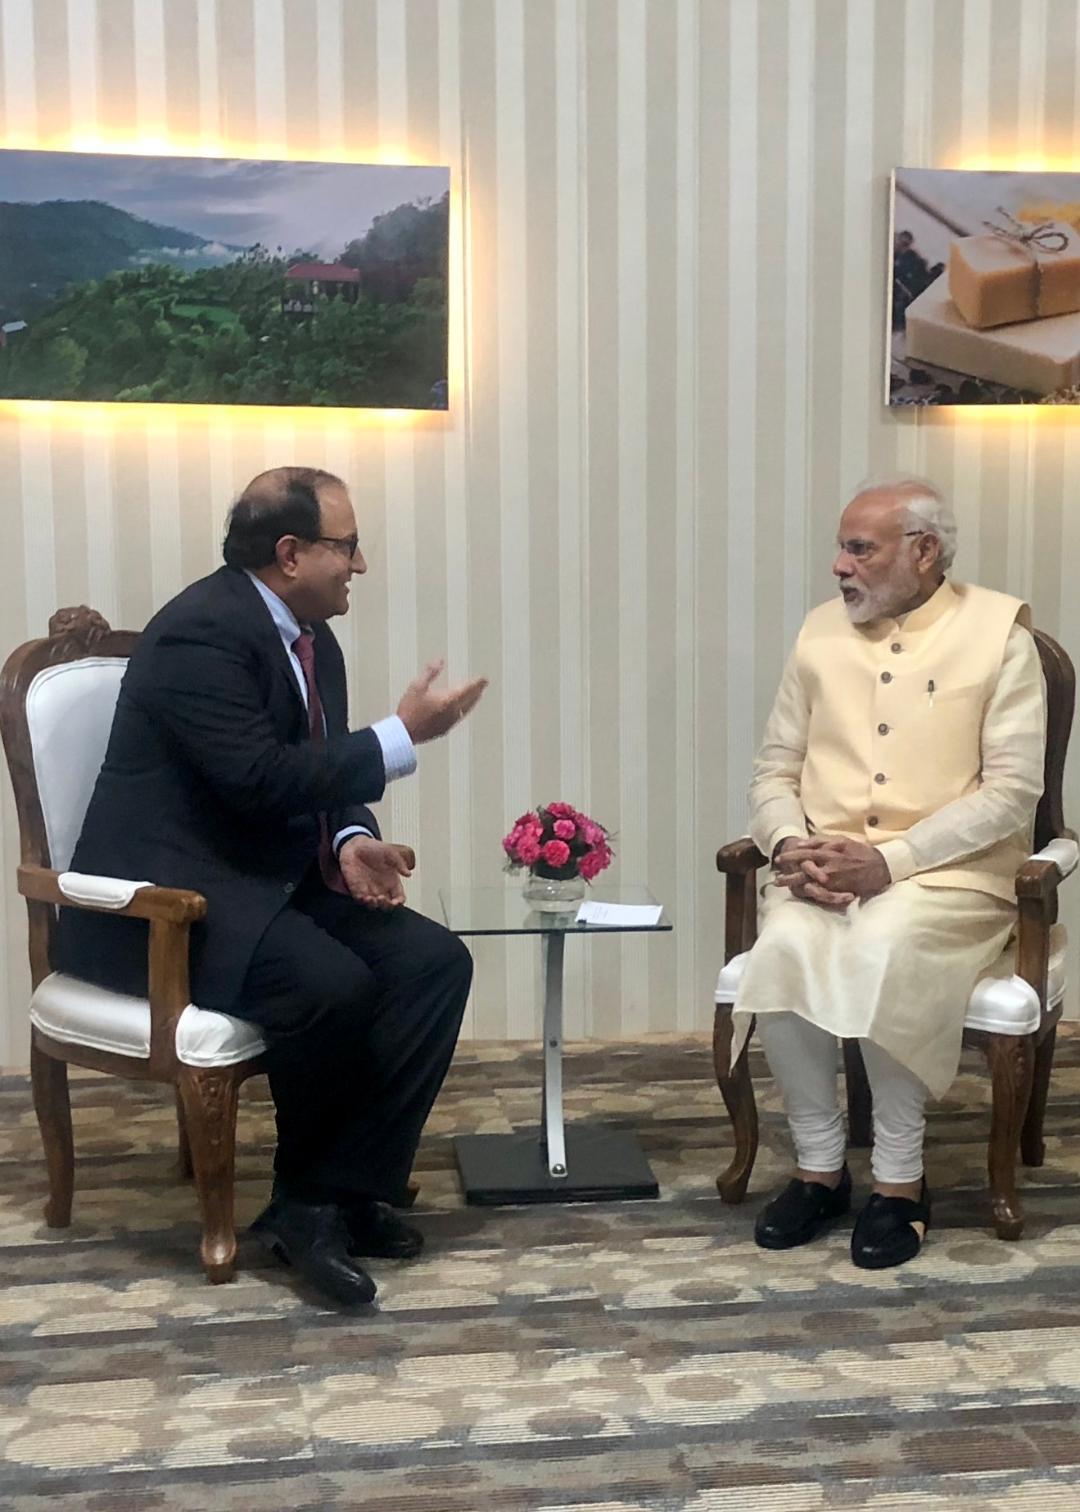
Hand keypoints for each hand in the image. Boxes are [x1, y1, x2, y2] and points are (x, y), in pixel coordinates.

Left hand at [337, 836, 414, 909]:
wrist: (356, 846)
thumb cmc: (374, 848)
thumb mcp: (390, 852)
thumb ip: (399, 863)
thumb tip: (408, 873)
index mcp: (392, 881)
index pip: (399, 897)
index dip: (399, 902)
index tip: (396, 902)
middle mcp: (382, 888)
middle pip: (387, 905)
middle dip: (386, 905)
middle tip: (382, 898)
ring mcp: (370, 890)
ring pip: (374, 905)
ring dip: (374, 905)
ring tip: (372, 898)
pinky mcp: (357, 889)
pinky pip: (361, 900)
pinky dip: (363, 901)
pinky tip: (364, 897)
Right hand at [396, 659, 487, 744]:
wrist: (403, 732)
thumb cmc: (409, 709)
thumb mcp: (417, 685)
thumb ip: (430, 672)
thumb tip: (440, 661)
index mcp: (448, 700)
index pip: (468, 690)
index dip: (477, 683)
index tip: (484, 679)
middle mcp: (453, 712)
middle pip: (470, 701)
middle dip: (477, 692)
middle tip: (483, 687)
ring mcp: (449, 723)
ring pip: (465, 711)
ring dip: (471, 703)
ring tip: (475, 698)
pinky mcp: (444, 730)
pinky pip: (458, 719)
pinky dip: (462, 712)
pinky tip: (459, 712)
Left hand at [775, 835, 889, 904]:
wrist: (881, 866)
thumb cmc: (860, 851)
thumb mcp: (841, 840)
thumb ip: (821, 841)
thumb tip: (802, 843)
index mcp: (828, 852)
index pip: (804, 854)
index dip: (790, 856)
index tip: (779, 859)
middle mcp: (828, 867)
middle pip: (803, 871)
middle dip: (788, 875)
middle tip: (776, 879)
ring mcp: (833, 880)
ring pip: (809, 883)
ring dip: (795, 885)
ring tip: (784, 887)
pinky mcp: (838, 890)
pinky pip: (820, 893)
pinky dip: (810, 894)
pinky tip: (801, 894)